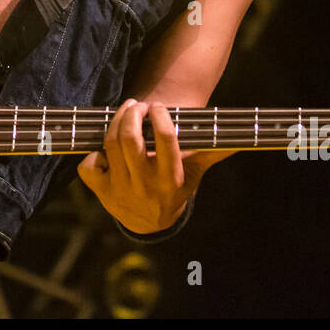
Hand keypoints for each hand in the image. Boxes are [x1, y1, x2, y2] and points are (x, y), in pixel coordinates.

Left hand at [77, 98, 232, 233]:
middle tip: (137, 105)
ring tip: (125, 112)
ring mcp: (120, 190)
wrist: (149, 224)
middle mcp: (144, 185)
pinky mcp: (101, 191)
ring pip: (110, 145)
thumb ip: (213, 153)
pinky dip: (94, 152)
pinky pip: (88, 165)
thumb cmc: (174, 189)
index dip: (159, 118)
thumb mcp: (194, 174)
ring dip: (115, 122)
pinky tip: (106, 148)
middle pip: (130, 140)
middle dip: (131, 115)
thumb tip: (240, 139)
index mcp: (170, 179)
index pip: (165, 141)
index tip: (159, 107)